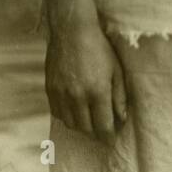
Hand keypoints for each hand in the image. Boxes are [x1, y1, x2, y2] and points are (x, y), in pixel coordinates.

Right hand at [42, 0, 127, 139]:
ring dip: (80, 126)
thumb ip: (119, 96)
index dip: (108, 138)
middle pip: (86, 129)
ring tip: (88, 120)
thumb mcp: (116, 70)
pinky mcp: (50, 89)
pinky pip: (57, 114)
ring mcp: (61, 94)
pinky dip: (67, 116)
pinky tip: (74, 110)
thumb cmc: (99, 48)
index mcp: (98, 92)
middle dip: (95, 133)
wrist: (71, 31)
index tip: (111, 140)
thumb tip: (121, 118)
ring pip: (70, 124)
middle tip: (101, 129)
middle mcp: (78, 96)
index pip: (103, 127)